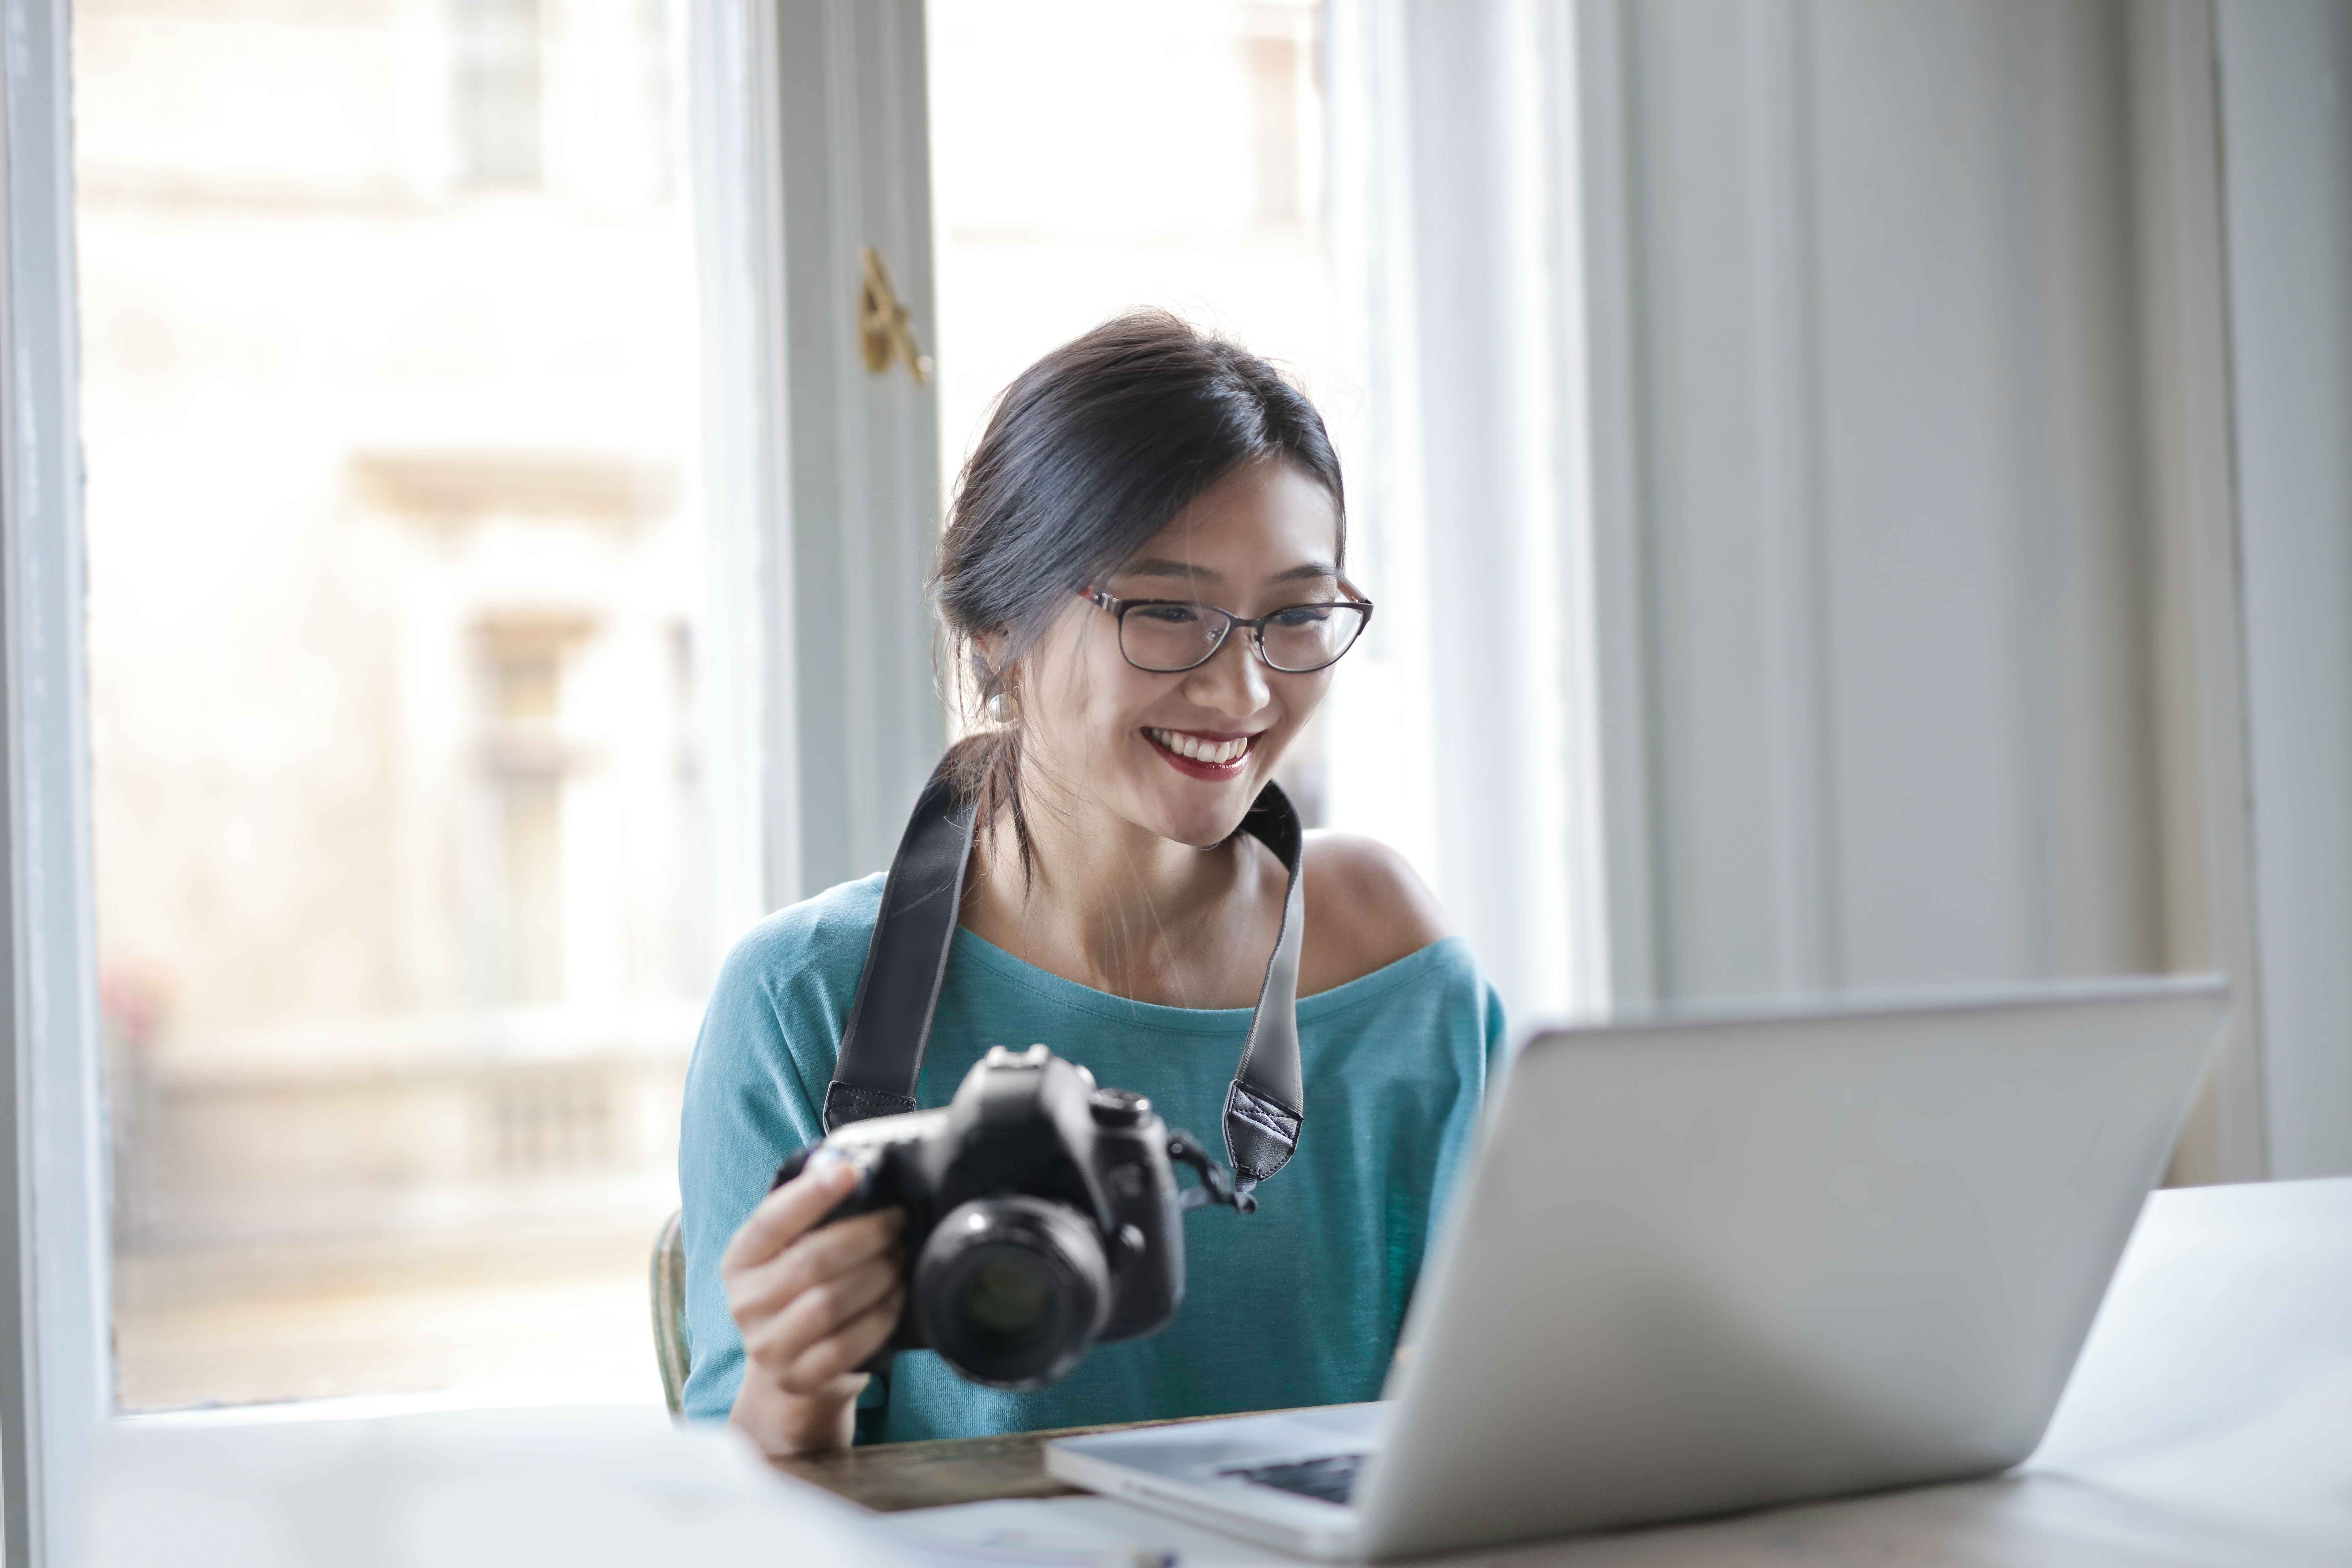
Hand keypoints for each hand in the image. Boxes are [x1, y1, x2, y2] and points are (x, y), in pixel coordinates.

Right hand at [722, 1160, 906, 1455]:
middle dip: (865, 1235)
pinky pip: (847, 1345)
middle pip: (811, 1261)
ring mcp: (768, 1347)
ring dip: (877, 1274)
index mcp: (739, 1260)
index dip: (811, 1194)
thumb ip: (809, 1212)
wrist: (791, 1370)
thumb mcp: (791, 1250)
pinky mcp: (798, 1378)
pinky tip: (896, 1296)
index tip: (851, 1170)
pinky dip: (879, 1316)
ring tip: (900, 1256)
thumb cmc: (800, 1292)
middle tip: (897, 1221)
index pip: (771, 1220)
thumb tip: (839, 1162)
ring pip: (830, 1302)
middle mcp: (744, 1304)